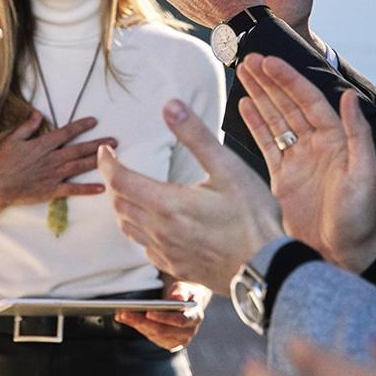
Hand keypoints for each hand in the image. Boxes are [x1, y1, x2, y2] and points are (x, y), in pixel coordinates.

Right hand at [0, 112, 116, 216]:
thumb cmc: (0, 162)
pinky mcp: (51, 190)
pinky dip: (87, 189)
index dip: (81, 126)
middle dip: (98, 144)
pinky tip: (102, 187)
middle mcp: (51, 159)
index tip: (94, 121)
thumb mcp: (12, 139)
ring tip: (113, 157)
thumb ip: (27, 127)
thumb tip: (39, 114)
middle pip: (79, 149)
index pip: (66, 132)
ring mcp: (53, 175)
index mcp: (42, 145)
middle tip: (114, 140)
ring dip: (97, 161)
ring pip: (79, 166)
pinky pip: (72, 190)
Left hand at [98, 99, 282, 293]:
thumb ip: (196, 136)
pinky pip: (145, 249)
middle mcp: (160, 231)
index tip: (105, 151)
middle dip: (114, 182)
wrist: (270, 269)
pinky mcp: (177, 269)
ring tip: (130, 192)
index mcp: (168, 204)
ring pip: (128, 228)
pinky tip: (155, 225)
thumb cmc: (254, 218)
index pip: (120, 180)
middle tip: (118, 167)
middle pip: (119, 204)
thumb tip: (170, 106)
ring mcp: (167, 254)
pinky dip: (140, 231)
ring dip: (123, 207)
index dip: (106, 162)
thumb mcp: (228, 168)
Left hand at [116, 280, 209, 350]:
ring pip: (155, 335)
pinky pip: (152, 337)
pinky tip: (127, 319)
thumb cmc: (185, 293)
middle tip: (125, 313)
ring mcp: (178, 340)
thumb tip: (177, 298)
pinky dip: (139, 328)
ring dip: (137, 325)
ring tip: (121, 314)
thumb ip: (182, 291)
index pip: (180, 321)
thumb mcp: (186, 287)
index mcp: (195, 317)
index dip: (164, 318)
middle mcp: (188, 332)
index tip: (148, 312)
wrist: (188, 305)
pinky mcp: (169, 343)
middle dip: (142, 321)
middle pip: (163, 330)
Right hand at [237, 54, 375, 272]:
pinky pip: (267, 144)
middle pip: (288, 104)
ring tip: (243, 74)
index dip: (288, 80)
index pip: (308, 100)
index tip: (269, 62)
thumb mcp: (365, 175)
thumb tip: (349, 98)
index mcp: (335, 140)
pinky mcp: (283, 177)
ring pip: (275, 119)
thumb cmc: (359, 220)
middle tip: (249, 60)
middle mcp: (316, 145)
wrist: (343, 256)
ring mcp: (298, 160)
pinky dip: (255, 124)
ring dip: (260, 96)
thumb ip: (358, 134)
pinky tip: (245, 106)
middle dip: (269, 81)